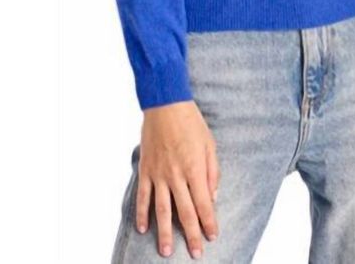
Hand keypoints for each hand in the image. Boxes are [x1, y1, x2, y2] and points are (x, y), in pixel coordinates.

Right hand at [137, 101, 220, 258]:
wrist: (166, 105)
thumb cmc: (192, 122)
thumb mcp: (210, 144)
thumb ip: (213, 172)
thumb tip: (213, 196)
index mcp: (195, 168)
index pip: (204, 203)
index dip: (209, 221)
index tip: (213, 235)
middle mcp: (176, 175)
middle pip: (184, 211)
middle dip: (191, 234)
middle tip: (196, 253)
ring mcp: (159, 174)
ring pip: (161, 210)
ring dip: (165, 232)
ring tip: (167, 251)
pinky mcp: (146, 170)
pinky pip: (143, 196)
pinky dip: (141, 214)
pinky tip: (143, 229)